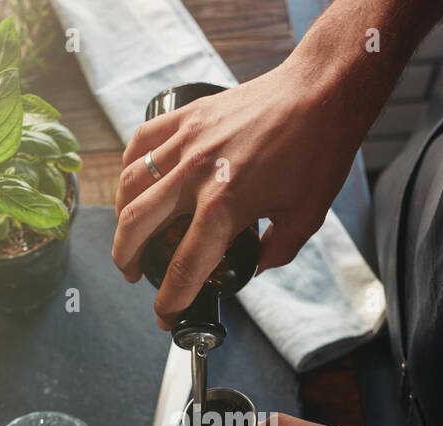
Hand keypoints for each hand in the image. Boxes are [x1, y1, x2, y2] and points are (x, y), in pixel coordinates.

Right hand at [111, 56, 364, 326]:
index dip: (170, 301)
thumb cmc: (318, 152)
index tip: (165, 315)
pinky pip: (141, 143)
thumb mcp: (305, 218)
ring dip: (121, 218)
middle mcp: (196, 174)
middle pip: (137, 226)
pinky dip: (129, 168)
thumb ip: (275, 252)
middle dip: (127, 260)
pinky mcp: (187, 116)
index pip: (184, 268)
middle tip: (133, 275)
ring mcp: (186, 141)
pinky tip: (132, 184)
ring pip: (131, 185)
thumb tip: (253, 267)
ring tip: (127, 235)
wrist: (321, 93)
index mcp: (225, 207)